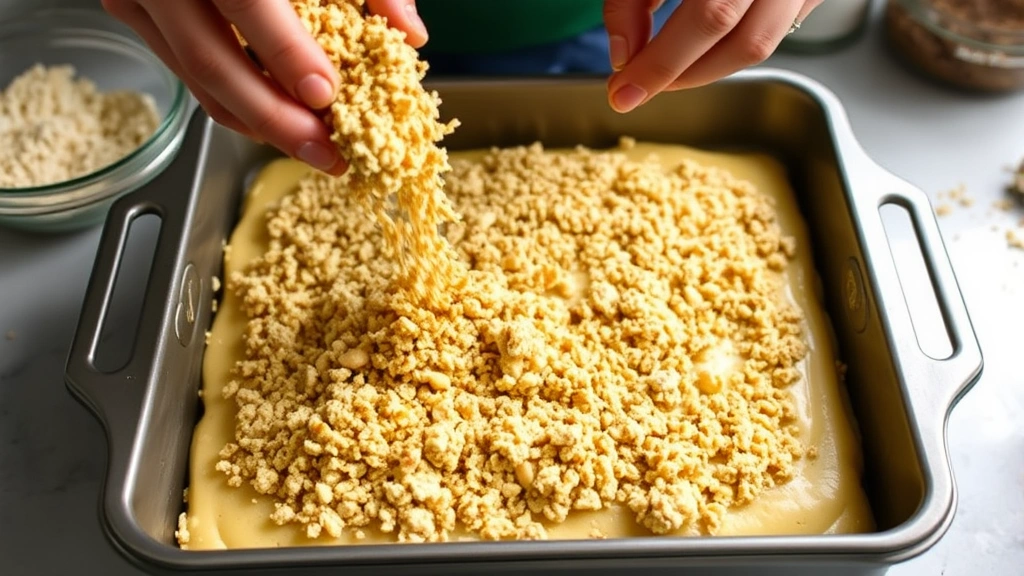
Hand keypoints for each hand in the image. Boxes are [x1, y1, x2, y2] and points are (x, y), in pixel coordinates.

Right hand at [101, 0, 428, 173]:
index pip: (248, 4)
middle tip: (327, 153)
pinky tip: (280, 120)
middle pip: (213, 61)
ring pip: (198, 80)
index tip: (325, 95)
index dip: (286, 54)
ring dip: (258, 123)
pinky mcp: (137, 15)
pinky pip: (188, 74)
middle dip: (275, 118)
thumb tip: (409, 32)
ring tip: (314, 149)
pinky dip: (237, 102)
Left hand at [603, 0, 822, 112]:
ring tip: (663, 72)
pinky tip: (696, 48)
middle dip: (678, 74)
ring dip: (705, 70)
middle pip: (737, 38)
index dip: (661, 62)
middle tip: (635, 88)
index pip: (707, 16)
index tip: (622, 89)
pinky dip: (728, 48)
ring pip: (760, 44)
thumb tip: (625, 53)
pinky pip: (772, 30)